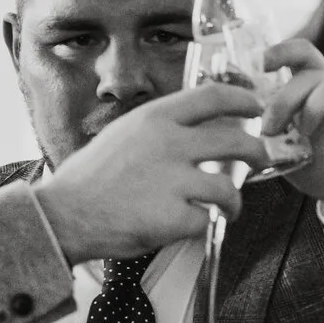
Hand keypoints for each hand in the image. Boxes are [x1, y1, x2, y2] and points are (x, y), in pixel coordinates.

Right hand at [33, 82, 269, 262]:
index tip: (256, 107)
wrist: (63, 215)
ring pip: (229, 189)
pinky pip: (206, 221)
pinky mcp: (173, 217)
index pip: (213, 96)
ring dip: (234, 201)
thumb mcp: (122, 134)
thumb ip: (158, 129)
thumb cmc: (89, 178)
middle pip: (236, 141)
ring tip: (229, 209)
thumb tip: (191, 130)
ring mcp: (173, 181)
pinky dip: (204, 226)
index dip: (243, 100)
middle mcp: (169, 144)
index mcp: (155, 118)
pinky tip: (194, 226)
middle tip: (259, 160)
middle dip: (257, 152)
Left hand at [260, 38, 323, 221]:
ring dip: (313, 110)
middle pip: (310, 72)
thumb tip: (232, 121)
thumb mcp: (283, 146)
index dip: (280, 51)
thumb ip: (265, 129)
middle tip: (270, 128)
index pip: (299, 52)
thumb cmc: (316, 164)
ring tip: (305, 136)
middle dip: (284, 100)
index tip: (260, 64)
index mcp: (312, 86)